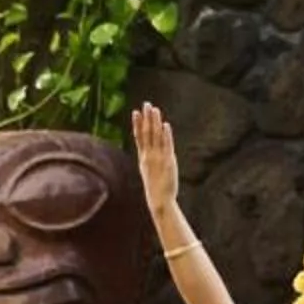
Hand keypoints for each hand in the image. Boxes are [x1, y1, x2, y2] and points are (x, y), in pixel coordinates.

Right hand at [130, 102, 179, 218]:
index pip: (138, 137)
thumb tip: (148, 152)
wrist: (159, 199)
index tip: (135, 112)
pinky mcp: (168, 161)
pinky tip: (165, 125)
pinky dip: (166, 134)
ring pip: (155, 136)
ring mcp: (158, 157)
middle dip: (146, 118)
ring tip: (155, 110)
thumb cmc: (155, 187)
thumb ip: (149, 160)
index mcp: (143, 157)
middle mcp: (148, 155)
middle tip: (146, 104)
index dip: (137, 124)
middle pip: (146, 133)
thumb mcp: (148, 171)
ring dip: (155, 122)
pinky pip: (166, 145)